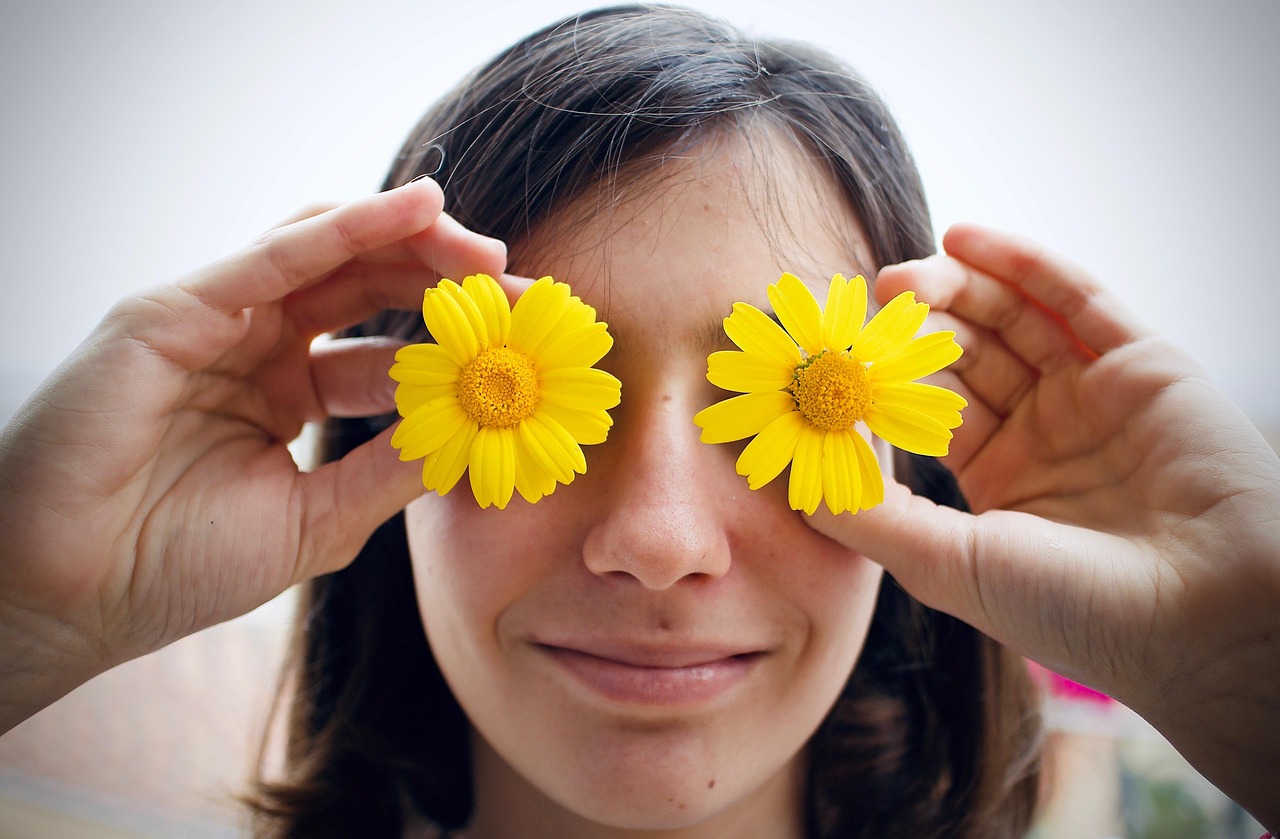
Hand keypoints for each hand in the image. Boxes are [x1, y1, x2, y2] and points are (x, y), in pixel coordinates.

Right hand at [0, 179, 505, 730]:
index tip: (523, 340)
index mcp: (285, 397)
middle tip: (518, 283)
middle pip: (366, 287)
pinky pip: (274, 256)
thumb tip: (479, 427)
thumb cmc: (178, 567)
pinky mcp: (172, 312)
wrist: (69, 598)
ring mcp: (213, 324)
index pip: (384, 348)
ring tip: (481, 245)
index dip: (454, 341)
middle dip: (445, 278)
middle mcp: (254, 349)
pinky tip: (417, 210)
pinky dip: (348, 226)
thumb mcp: (318, 521)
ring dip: (410, 238)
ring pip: (326, 253)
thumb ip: (392, 469)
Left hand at [808, 223, 1279, 824]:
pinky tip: (964, 239)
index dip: (879, 380)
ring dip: (954, 289)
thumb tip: (790, 483)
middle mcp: (1044, 434)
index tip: (829, 354)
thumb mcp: (947, 564)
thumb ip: (869, 517)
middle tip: (862, 304)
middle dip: (911, 328)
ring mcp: (1093, 396)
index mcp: (998, 481)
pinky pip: (1076, 300)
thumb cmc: (1070, 607)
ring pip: (1011, 320)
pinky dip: (1022, 264)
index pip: (925, 409)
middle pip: (964, 356)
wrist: (1202, 618)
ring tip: (899, 276)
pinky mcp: (1142, 364)